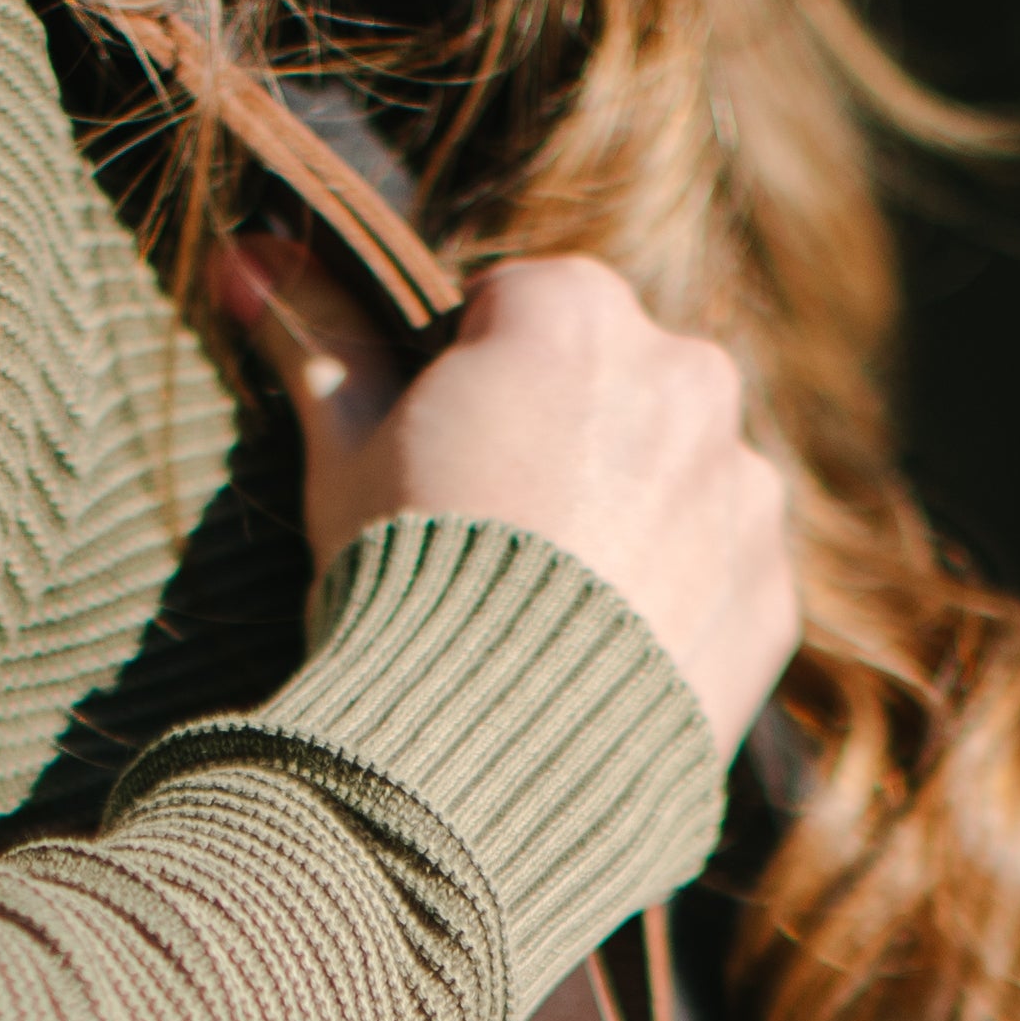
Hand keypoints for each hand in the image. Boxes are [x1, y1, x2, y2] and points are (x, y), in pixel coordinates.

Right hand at [214, 234, 798, 759]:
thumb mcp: (342, 453)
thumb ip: (316, 339)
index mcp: (577, 312)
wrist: (486, 761)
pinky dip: (673, 600)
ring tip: (549, 611)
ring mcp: (743, 486)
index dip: (466, 383)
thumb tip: (249, 259)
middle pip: (613, 383)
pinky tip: (600, 657)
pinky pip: (718, 572)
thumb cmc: (399, 585)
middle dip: (563, 438)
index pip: (517, 309)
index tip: (440, 460)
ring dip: (627, 516)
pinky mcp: (770, 591)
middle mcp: (687, 374)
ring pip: (676, 475)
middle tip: (492, 540)